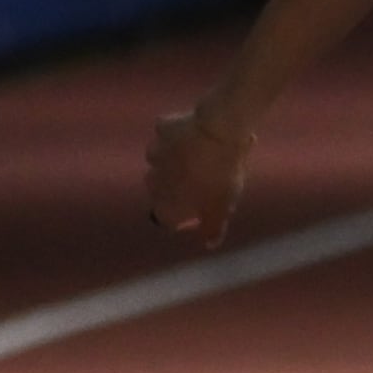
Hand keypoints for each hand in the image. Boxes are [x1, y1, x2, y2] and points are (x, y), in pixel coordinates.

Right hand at [146, 96, 252, 249]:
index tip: (199, 211)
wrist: (218, 133)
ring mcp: (155, 151)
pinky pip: (169, 134)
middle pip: (161, 189)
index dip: (182, 217)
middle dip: (179, 188)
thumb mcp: (220, 207)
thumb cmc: (219, 175)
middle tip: (205, 182)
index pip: (165, 217)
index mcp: (164, 203)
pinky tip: (196, 134)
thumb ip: (212, 228)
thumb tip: (209, 244)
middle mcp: (152, 179)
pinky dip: (180, 135)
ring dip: (178, 160)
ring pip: (162, 159)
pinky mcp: (163, 128)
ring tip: (203, 157)